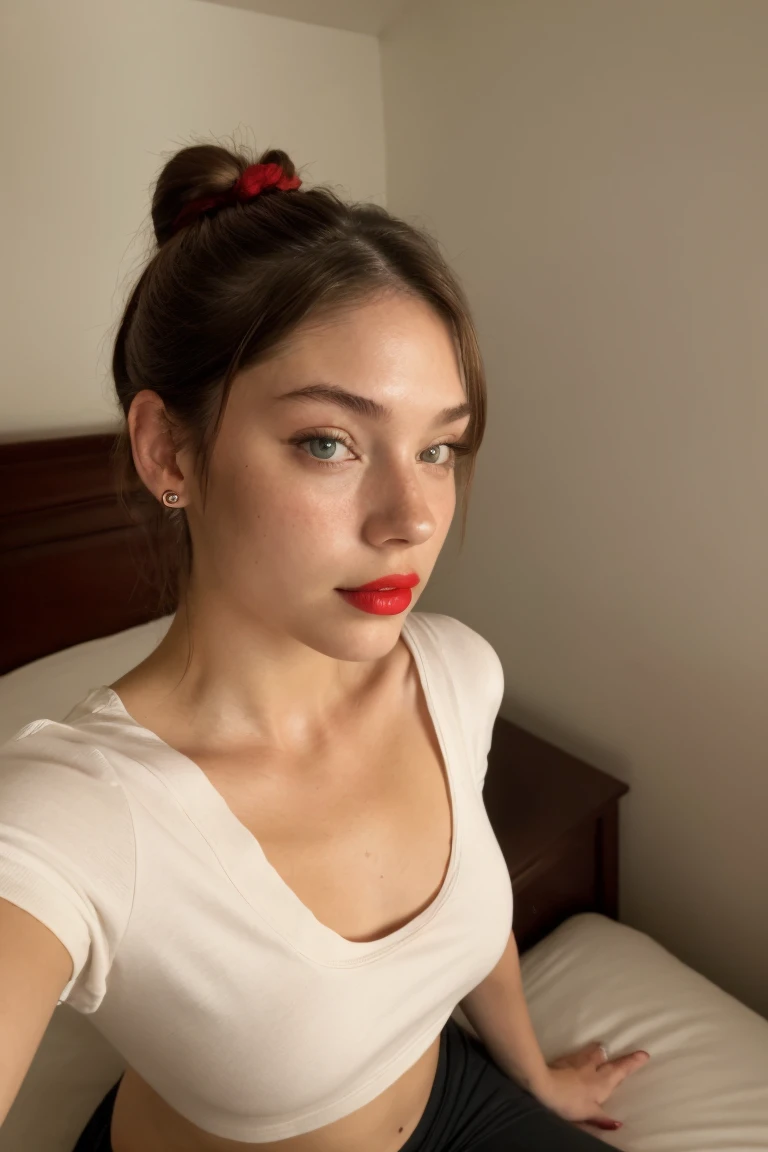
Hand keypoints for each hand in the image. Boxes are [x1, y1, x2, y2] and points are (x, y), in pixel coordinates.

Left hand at [536, 1041, 650, 1130]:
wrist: (544, 1084)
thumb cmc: (570, 1101)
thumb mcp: (588, 1113)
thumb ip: (603, 1118)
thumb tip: (619, 1124)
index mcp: (603, 1081)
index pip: (621, 1070)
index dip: (633, 1062)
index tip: (644, 1054)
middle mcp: (593, 1067)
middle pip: (609, 1057)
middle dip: (619, 1057)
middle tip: (626, 1055)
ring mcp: (578, 1060)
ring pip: (594, 1051)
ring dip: (600, 1051)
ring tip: (603, 1051)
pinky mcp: (565, 1058)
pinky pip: (579, 1053)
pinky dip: (584, 1054)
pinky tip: (579, 1058)